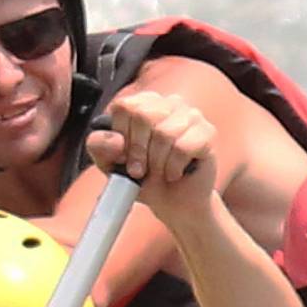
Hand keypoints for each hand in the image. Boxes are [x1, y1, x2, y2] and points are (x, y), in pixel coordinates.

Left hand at [85, 90, 217, 227]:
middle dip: (137, 151)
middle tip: (139, 170)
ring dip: (157, 163)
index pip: (124, 106)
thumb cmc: (145, 179)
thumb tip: (115, 140)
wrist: (174, 202)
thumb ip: (99, 147)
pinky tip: (175, 173)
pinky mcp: (207, 132)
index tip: (122, 157)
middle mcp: (168, 103)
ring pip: (163, 133)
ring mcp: (190, 115)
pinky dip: (173, 167)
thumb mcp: (110, 165)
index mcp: (143, 103)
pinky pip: (183, 147)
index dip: (121, 136)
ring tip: (160, 172)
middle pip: (143, 116)